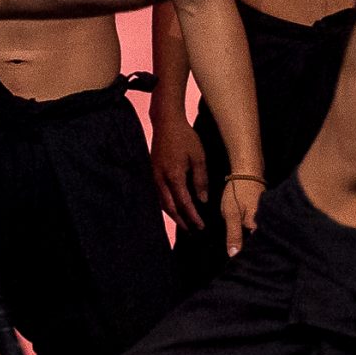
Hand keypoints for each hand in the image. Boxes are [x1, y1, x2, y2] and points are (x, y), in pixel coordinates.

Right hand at [152, 109, 207, 228]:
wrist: (166, 123)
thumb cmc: (185, 138)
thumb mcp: (198, 157)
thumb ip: (200, 179)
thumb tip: (202, 200)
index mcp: (173, 176)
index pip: (183, 203)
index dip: (192, 217)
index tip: (201, 226)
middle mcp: (160, 179)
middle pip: (169, 207)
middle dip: (181, 221)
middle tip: (192, 231)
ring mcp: (154, 176)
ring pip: (161, 202)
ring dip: (173, 215)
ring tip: (183, 223)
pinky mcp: (152, 173)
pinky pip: (158, 195)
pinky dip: (166, 205)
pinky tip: (173, 207)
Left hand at [218, 174, 261, 257]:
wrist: (247, 171)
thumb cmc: (238, 191)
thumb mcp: (231, 214)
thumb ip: (233, 235)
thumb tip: (234, 255)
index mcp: (260, 226)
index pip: (256, 248)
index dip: (249, 258)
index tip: (242, 267)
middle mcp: (268, 224)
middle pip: (261, 244)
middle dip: (252, 252)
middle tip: (242, 263)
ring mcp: (269, 219)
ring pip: (261, 237)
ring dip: (254, 244)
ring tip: (246, 255)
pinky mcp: (267, 215)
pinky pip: (262, 229)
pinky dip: (255, 234)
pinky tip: (249, 239)